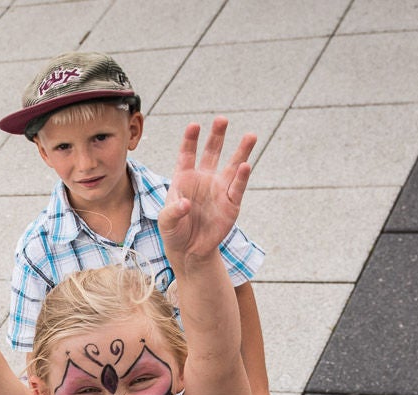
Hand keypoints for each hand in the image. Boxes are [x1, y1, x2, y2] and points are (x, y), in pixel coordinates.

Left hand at [159, 118, 255, 261]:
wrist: (190, 251)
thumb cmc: (174, 232)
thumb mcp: (166, 222)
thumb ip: (172, 211)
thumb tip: (185, 204)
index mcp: (184, 178)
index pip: (187, 154)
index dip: (190, 140)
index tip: (194, 125)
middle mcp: (203, 179)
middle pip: (212, 153)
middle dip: (217, 136)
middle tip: (222, 119)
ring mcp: (219, 190)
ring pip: (231, 166)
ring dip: (241, 151)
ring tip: (250, 135)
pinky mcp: (231, 204)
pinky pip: (237, 188)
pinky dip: (241, 177)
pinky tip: (245, 165)